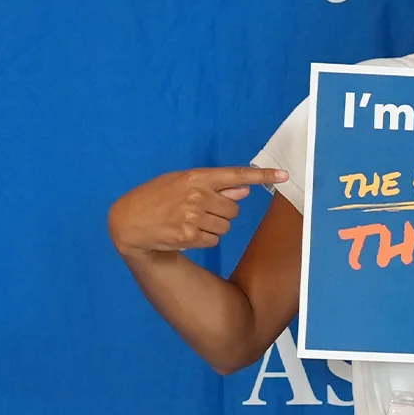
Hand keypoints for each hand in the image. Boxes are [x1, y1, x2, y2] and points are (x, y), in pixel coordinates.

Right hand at [108, 166, 287, 256]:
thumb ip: (214, 186)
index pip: (237, 174)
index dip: (262, 175)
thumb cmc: (157, 198)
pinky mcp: (190, 236)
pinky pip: (215, 239)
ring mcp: (194, 216)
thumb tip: (244, 190)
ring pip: (226, 226)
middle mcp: (198, 195)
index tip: (284, 175)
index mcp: (197, 177)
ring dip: (213, 227)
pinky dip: (204, 239)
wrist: (129, 221)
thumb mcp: (181, 183)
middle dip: (222, 212)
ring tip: (189, 222)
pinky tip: (186, 233)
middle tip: (199, 211)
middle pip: (234, 209)